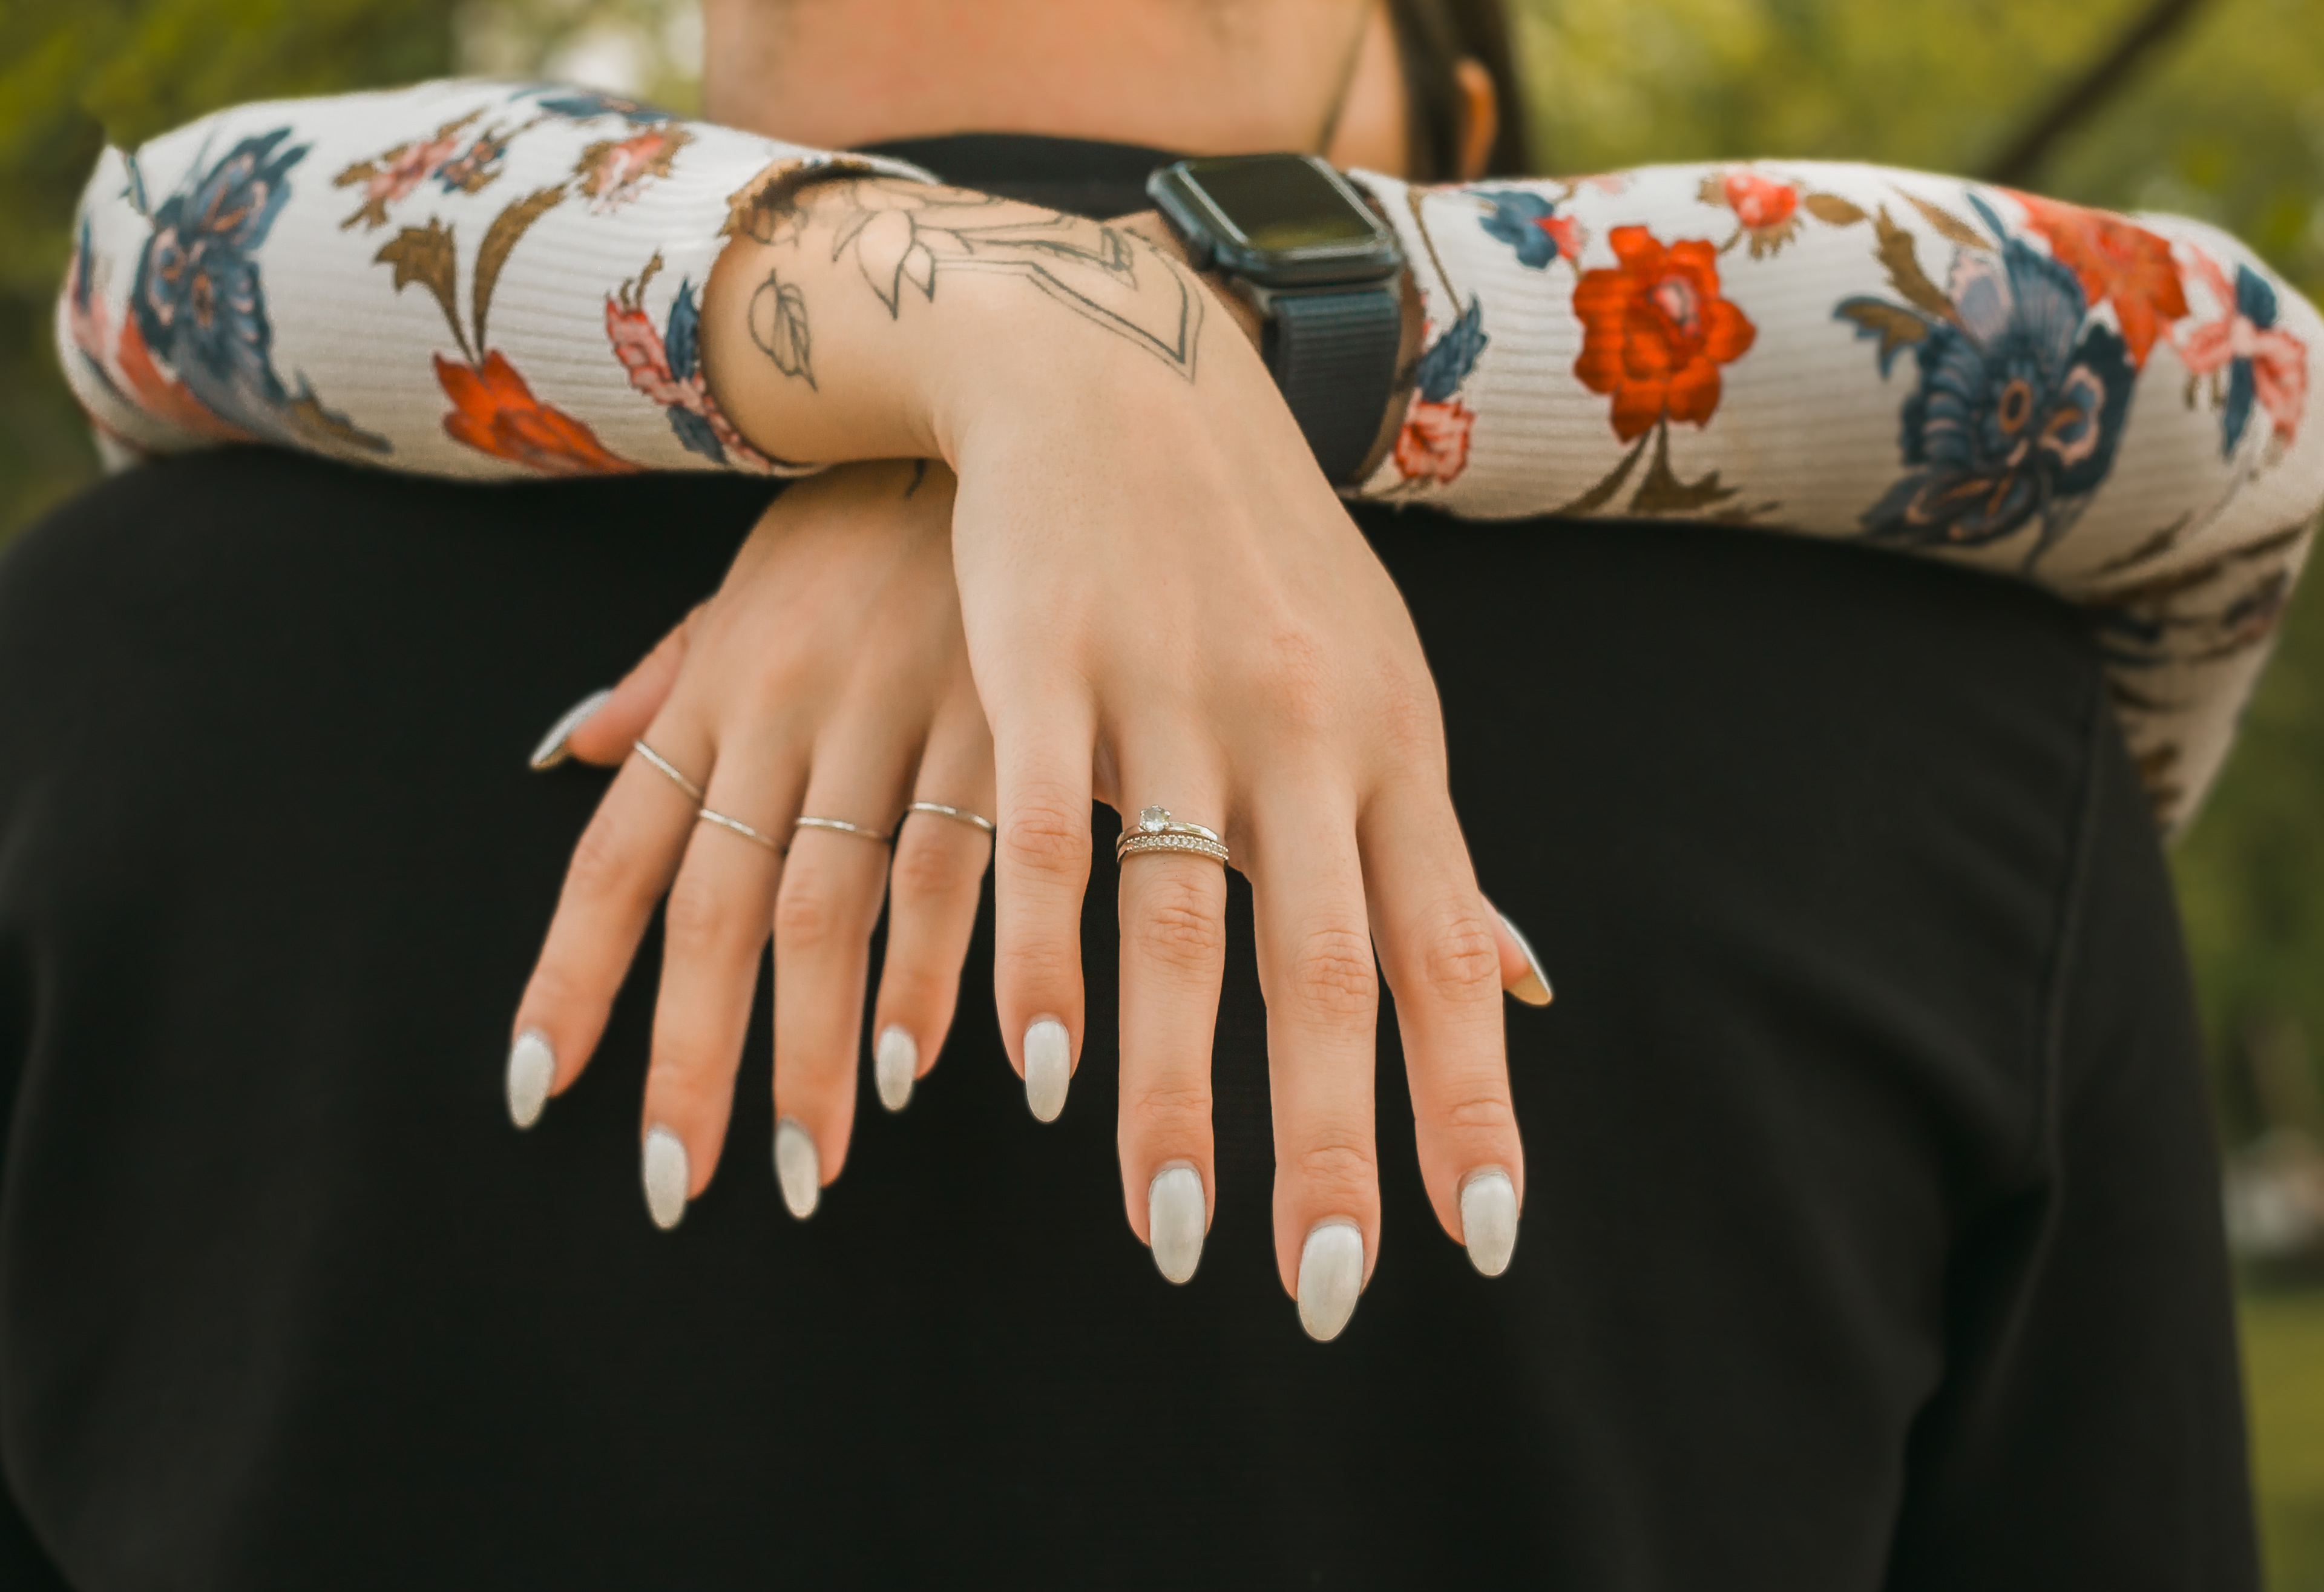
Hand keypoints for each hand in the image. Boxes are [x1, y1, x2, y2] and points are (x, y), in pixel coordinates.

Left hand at [508, 461, 993, 1222]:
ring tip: (807, 1162)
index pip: (620, 858)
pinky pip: (957, 863)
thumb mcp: (747, 585)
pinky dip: (938, 968)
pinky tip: (920, 1058)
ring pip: (834, 908)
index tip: (538, 1090)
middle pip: (720, 912)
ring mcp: (896, 721)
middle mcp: (788, 716)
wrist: (1012, 403)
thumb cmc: (871, 517)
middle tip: (680, 1182)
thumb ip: (666, 681)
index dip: (573, 979)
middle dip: (695, 1059)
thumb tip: (566, 756)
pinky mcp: (1001, 725)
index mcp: (718, 689)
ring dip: (817, 1046)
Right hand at [679, 174, 1534, 1336]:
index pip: (1445, 952)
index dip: (1467, 1098)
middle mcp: (1303, 731)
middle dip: (1330, 1137)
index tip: (1478, 1240)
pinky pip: (1047, 837)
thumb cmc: (1264, 557)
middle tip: (1319, 1293)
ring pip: (1184, 924)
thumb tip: (1528, 986)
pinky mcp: (1045, 665)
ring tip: (1169, 1233)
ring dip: (1176, 1092)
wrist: (1126, 367)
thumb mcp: (1382, 683)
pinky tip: (1035, 1075)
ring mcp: (1172, 697)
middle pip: (1325, 966)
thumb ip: (1431, 843)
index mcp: (1392, 748)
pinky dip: (1045, 961)